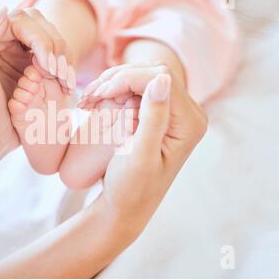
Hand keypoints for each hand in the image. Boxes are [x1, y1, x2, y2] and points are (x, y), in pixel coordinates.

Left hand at [0, 7, 74, 169]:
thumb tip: (4, 11)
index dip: (40, 40)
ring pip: (46, 36)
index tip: (50, 67)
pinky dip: (61, 64)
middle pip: (36, 24)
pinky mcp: (22, 61)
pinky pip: (49, 51)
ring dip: (61, 57)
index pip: (19, 20)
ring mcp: (9, 48)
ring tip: (65, 82)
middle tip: (61, 76)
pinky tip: (65, 82)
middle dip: (53, 48)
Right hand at [101, 71, 207, 234]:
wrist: (125, 205)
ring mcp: (173, 112)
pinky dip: (114, 91)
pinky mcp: (158, 114)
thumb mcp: (140, 154)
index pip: (161, 79)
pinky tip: (97, 101)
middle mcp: (187, 113)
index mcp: (190, 123)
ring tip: (88, 100)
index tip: (99, 94)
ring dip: (113, 84)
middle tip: (89, 97)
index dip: (128, 79)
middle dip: (118, 80)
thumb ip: (153, 117)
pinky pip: (136, 89)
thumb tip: (162, 78)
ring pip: (142, 77)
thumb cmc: (132, 187)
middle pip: (152, 73)